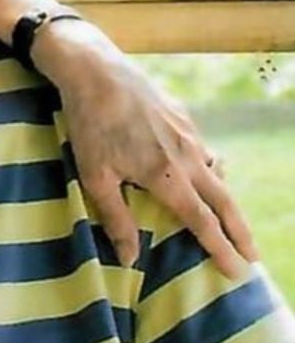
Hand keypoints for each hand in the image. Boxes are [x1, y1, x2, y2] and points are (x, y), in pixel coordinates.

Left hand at [32, 19, 257, 277]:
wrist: (95, 70)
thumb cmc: (90, 124)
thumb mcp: (95, 176)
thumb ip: (115, 217)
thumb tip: (129, 258)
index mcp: (166, 175)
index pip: (202, 222)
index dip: (221, 248)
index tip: (237, 271)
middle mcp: (186, 155)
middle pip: (223, 200)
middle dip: (239, 231)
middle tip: (252, 256)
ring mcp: (187, 131)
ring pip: (216, 171)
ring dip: (226, 198)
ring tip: (230, 219)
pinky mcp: (181, 113)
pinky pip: (204, 148)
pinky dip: (211, 167)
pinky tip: (204, 170)